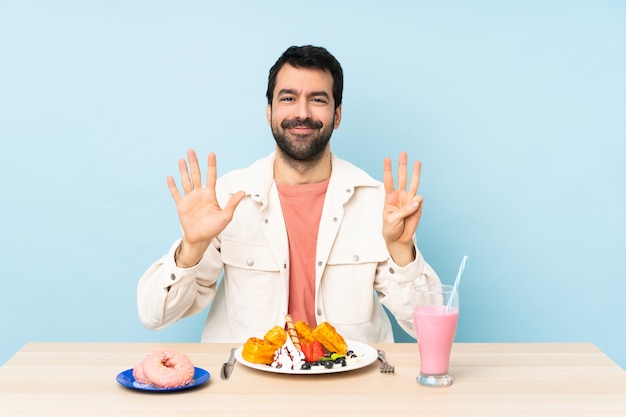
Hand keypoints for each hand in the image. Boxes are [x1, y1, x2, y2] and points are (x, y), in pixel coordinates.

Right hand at [167, 150, 244, 266]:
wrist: (201, 238)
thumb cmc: (214, 228)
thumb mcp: (226, 216)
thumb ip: (232, 203)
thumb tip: (242, 192)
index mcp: (210, 195)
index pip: (211, 176)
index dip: (211, 165)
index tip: (211, 154)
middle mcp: (199, 194)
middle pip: (196, 175)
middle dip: (194, 163)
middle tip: (191, 150)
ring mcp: (190, 199)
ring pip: (186, 181)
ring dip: (183, 171)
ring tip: (181, 160)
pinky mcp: (181, 205)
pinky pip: (176, 194)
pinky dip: (173, 186)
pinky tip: (170, 177)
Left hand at [382, 152, 422, 265]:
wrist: (399, 239)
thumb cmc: (391, 228)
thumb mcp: (392, 220)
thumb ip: (404, 210)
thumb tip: (417, 202)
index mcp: (390, 198)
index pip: (388, 180)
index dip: (387, 170)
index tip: (387, 158)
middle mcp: (400, 196)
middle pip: (401, 177)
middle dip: (402, 165)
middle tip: (403, 153)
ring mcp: (409, 200)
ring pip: (413, 183)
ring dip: (415, 172)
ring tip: (417, 162)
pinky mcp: (417, 206)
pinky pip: (419, 200)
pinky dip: (416, 203)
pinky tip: (414, 208)